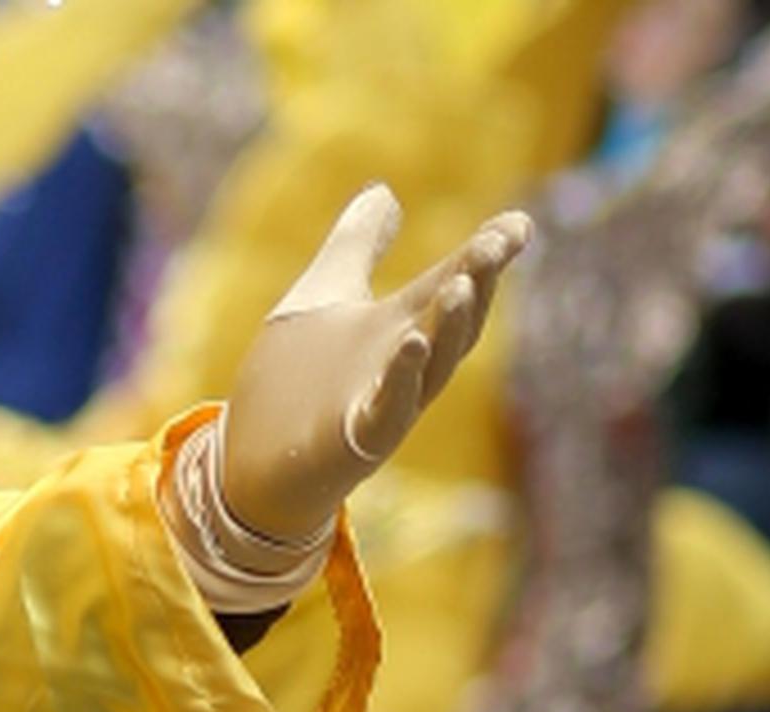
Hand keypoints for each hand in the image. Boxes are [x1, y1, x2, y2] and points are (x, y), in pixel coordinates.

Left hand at [218, 187, 533, 542]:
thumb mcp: (322, 296)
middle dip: (478, 282)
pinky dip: (402, 378)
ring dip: (450, 326)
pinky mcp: (357, 440)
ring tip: (463, 283)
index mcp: (402, 326)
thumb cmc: (294, 382)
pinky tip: (410, 343)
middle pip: (454, 324)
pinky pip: (389, 409)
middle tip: (499, 241)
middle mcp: (404, 365)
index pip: (453, 285)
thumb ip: (356, 245)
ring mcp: (386, 405)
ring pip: (432, 366)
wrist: (252, 463)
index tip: (517, 222)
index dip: (486, 255)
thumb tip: (384, 190)